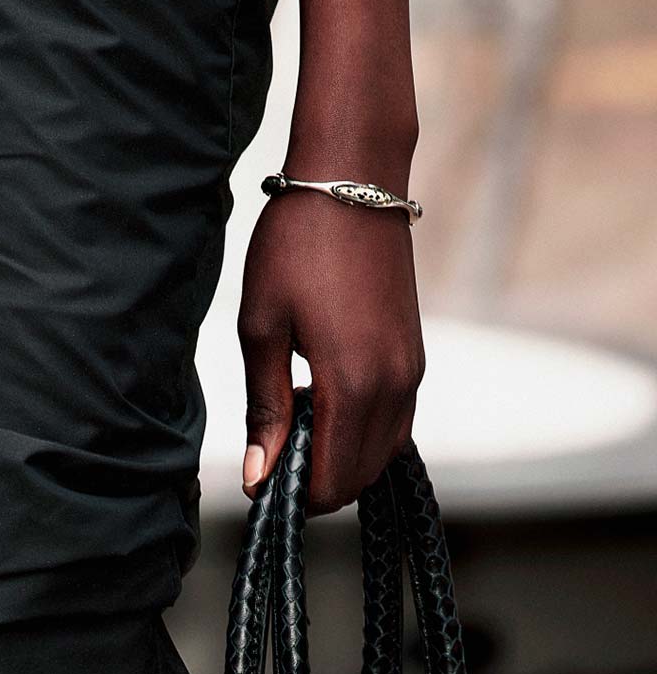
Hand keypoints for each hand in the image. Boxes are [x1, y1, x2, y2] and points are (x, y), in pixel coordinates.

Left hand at [237, 190, 424, 514]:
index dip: (293, 494)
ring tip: (295, 415)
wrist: (353, 179)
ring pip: (381, 455)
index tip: (259, 474)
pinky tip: (322, 399)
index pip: (331, 482)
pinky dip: (360, 432)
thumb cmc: (296, 246)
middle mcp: (395, 387)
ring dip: (339, 456)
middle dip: (316, 480)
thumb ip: (263, 409)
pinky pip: (394, 423)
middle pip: (359, 478)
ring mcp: (412, 373)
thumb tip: (258, 476)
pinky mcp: (415, 358)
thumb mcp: (260, 328)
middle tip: (273, 444)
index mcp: (353, 385)